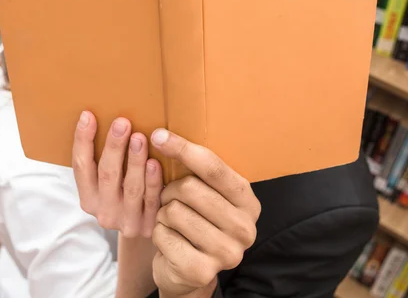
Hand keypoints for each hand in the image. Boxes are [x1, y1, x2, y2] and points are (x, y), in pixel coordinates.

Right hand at [72, 112, 162, 236]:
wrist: (151, 230)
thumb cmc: (129, 194)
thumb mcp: (112, 182)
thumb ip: (109, 159)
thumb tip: (110, 119)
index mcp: (88, 197)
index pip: (81, 166)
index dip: (83, 141)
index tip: (88, 115)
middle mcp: (103, 211)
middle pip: (106, 174)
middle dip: (113, 146)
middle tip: (122, 122)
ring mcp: (126, 221)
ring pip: (131, 188)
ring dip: (134, 161)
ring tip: (140, 137)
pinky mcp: (148, 226)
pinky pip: (151, 201)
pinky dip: (153, 181)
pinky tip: (155, 163)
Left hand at [149, 129, 260, 296]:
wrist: (190, 272)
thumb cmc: (197, 221)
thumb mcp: (207, 194)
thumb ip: (198, 170)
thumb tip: (161, 135)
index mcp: (249, 202)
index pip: (213, 168)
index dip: (183, 148)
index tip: (159, 135)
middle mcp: (245, 228)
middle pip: (190, 188)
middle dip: (170, 190)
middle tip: (169, 198)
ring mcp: (226, 253)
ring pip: (173, 211)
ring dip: (163, 214)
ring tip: (171, 222)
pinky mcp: (201, 271)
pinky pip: (163, 235)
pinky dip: (158, 234)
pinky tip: (169, 241)